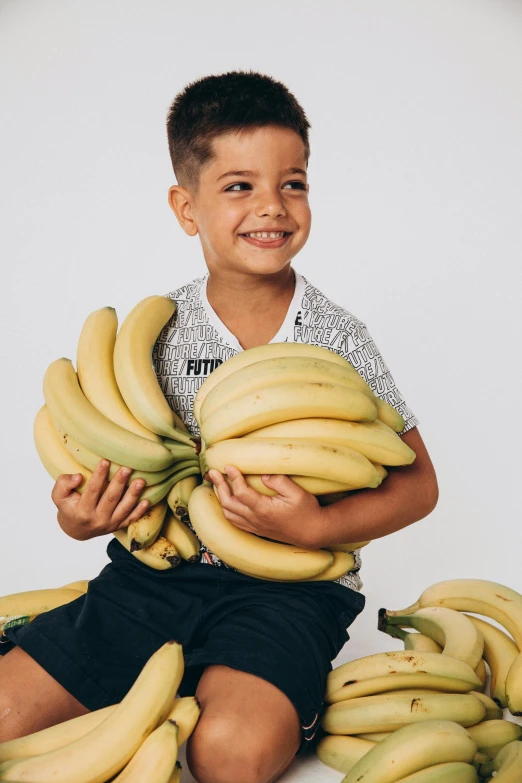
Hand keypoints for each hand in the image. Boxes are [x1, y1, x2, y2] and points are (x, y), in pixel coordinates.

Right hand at [51, 460, 150, 540]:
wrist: (76, 529)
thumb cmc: (69, 507)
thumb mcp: (59, 496)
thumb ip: (63, 484)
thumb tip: (78, 477)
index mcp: (82, 512)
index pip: (92, 491)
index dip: (99, 476)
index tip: (105, 461)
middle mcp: (97, 520)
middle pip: (111, 499)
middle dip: (119, 483)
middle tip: (127, 469)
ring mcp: (110, 525)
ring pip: (124, 509)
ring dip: (133, 495)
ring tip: (140, 481)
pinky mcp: (118, 526)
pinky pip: (131, 519)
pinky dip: (140, 511)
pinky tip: (147, 500)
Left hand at [207, 465, 323, 548]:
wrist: (312, 532)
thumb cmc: (307, 511)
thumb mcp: (297, 493)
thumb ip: (279, 481)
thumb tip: (264, 475)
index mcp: (264, 509)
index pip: (240, 492)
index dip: (232, 477)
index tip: (229, 466)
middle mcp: (256, 519)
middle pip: (228, 503)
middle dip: (219, 486)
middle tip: (213, 472)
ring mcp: (255, 526)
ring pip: (229, 514)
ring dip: (221, 498)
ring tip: (219, 484)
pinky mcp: (257, 530)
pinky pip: (235, 522)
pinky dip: (227, 510)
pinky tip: (228, 501)